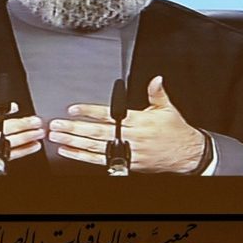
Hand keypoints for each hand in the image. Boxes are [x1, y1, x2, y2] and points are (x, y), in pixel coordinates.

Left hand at [48, 76, 206, 172]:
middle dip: (74, 128)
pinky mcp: (127, 164)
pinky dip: (83, 157)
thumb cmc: (175, 131)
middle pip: (97, 132)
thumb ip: (157, 93)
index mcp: (139, 121)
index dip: (90, 111)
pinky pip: (101, 161)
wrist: (187, 155)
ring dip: (74, 142)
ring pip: (95, 147)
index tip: (73, 109)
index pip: (109, 114)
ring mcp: (128, 152)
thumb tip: (156, 79)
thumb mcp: (168, 109)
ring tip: (57, 137)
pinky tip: (70, 152)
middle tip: (56, 125)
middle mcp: (131, 137)